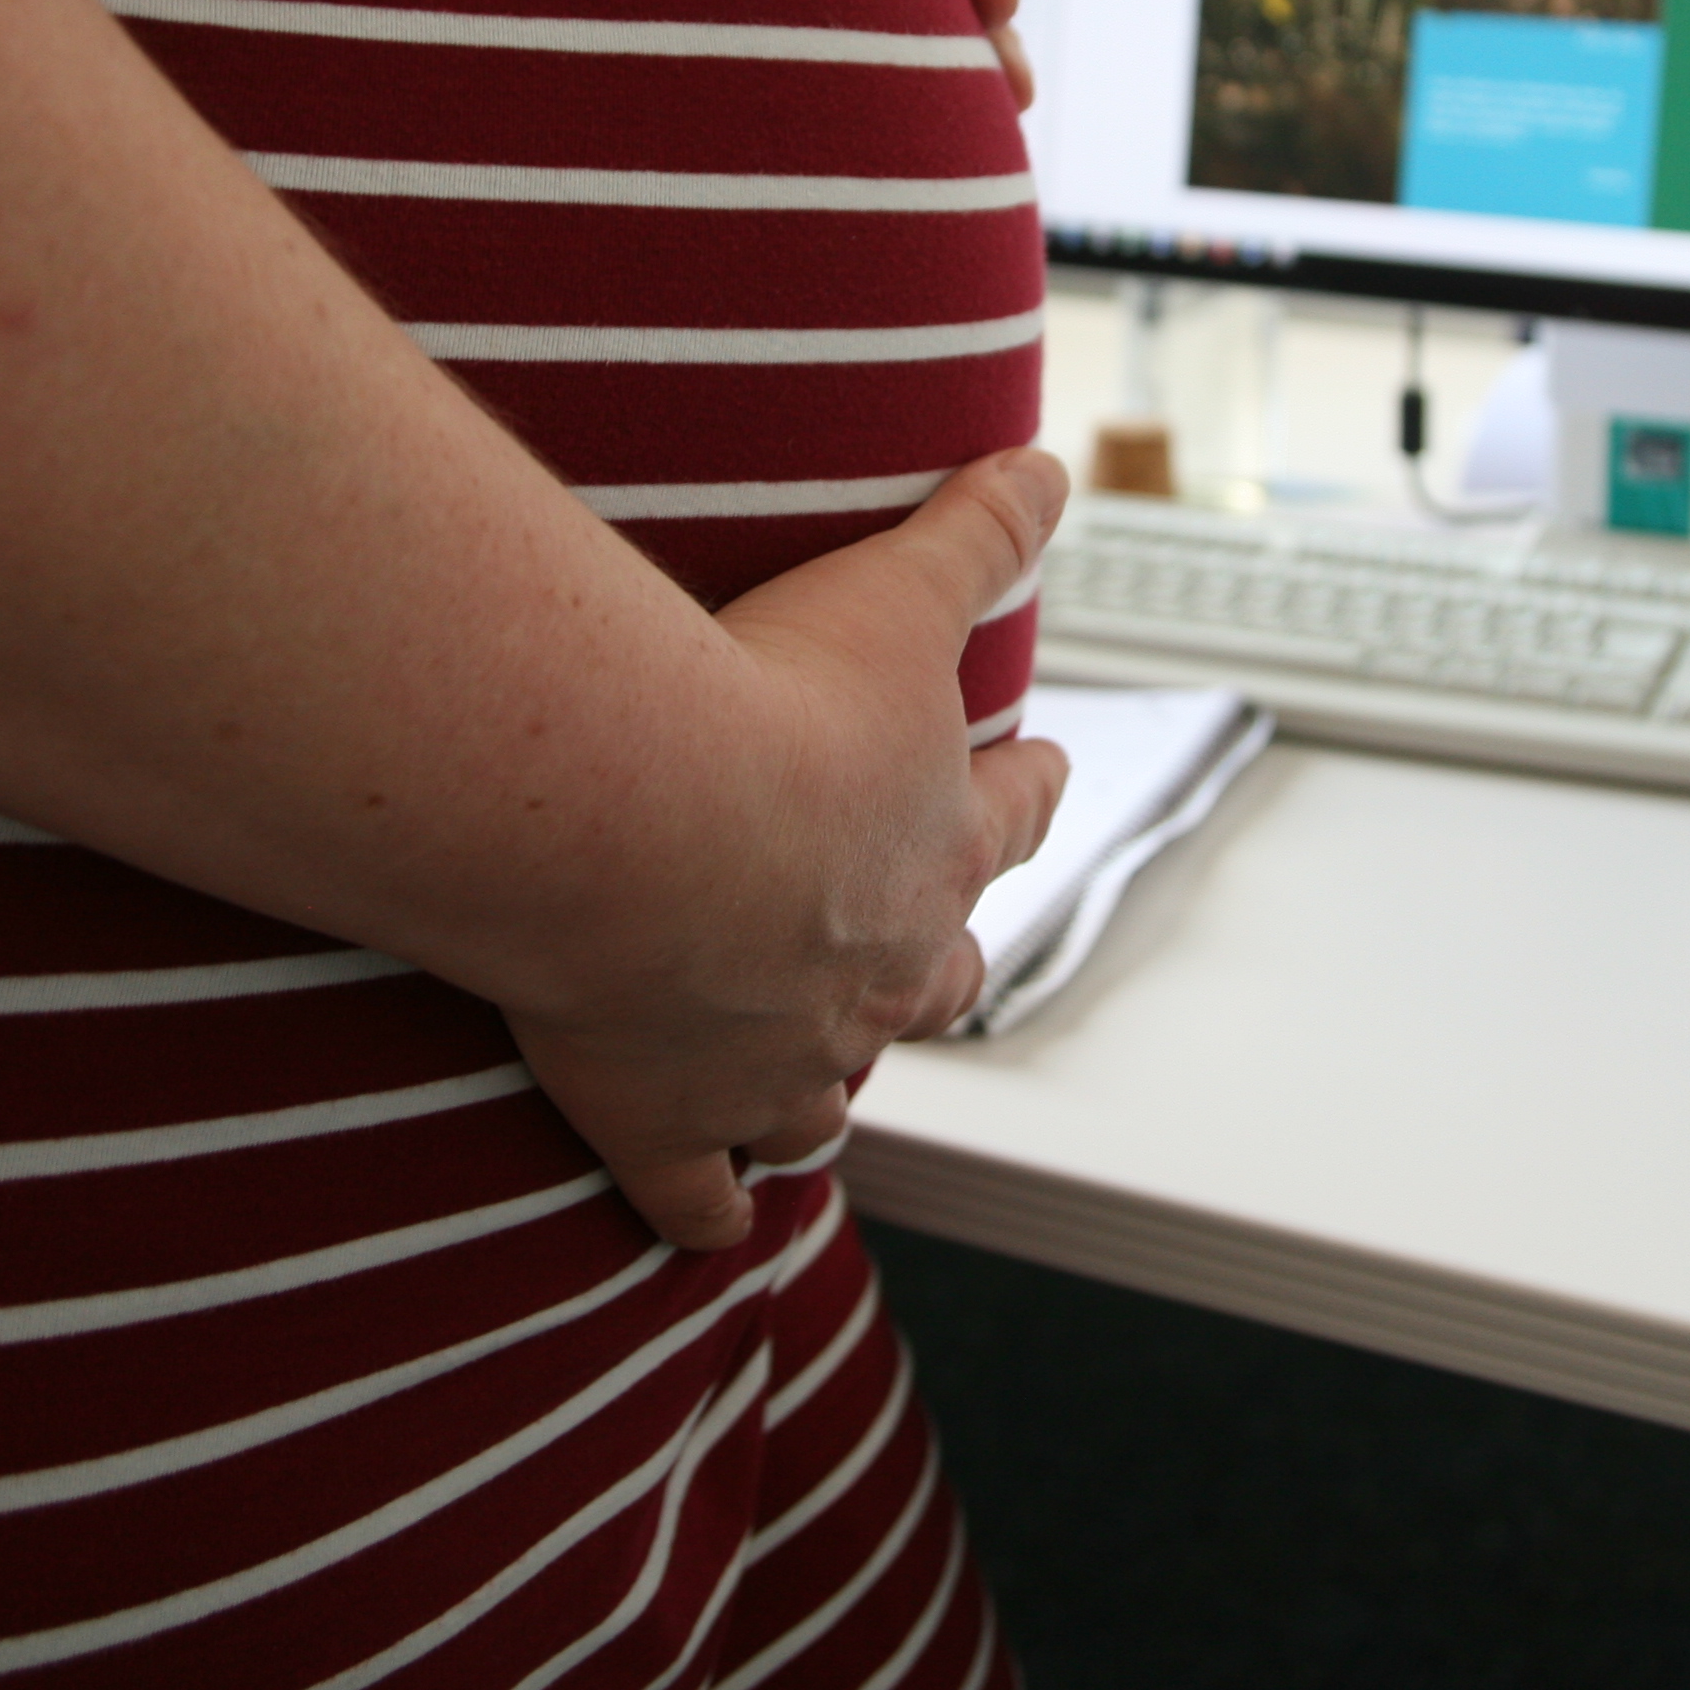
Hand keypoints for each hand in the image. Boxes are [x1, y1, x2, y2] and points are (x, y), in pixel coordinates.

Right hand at [501, 448, 1072, 1250]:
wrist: (637, 823)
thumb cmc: (765, 707)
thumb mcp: (897, 590)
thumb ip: (978, 529)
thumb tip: (1052, 468)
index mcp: (935, 850)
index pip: (1011, 817)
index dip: (1026, 792)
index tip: (1040, 773)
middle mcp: (876, 972)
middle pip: (938, 979)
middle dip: (939, 965)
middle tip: (936, 956)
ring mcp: (777, 1061)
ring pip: (826, 1100)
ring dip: (825, 1092)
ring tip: (816, 1095)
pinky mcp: (668, 1121)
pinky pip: (700, 1196)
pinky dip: (709, 1211)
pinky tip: (711, 1221)